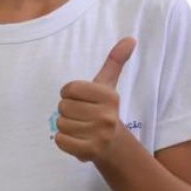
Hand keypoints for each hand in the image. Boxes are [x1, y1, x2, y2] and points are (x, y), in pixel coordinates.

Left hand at [54, 38, 135, 163]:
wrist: (112, 143)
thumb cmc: (103, 108)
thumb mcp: (108, 84)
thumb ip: (115, 60)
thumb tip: (130, 38)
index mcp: (109, 97)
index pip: (69, 89)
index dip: (69, 93)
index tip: (80, 99)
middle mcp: (107, 116)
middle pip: (63, 106)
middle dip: (67, 110)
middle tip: (82, 116)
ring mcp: (99, 136)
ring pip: (60, 123)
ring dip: (65, 126)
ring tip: (80, 128)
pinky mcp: (90, 152)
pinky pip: (59, 140)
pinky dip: (63, 140)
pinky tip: (76, 139)